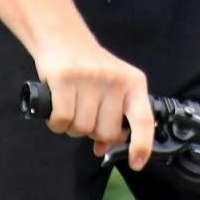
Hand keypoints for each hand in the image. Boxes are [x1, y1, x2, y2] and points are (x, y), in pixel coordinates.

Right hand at [33, 35, 155, 170]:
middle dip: (93, 131)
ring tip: (72, 105)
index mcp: (134, 82)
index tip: (137, 163)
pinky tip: (58, 107)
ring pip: (82, 129)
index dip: (142, 144)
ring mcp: (90, 79)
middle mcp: (116, 80)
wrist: (64, 37)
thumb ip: (114, 116)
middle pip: (106, 132)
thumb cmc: (91, 68)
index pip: (143, 119)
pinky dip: (57, 122)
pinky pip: (62, 122)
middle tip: (86, 111)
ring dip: (73, 126)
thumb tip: (105, 148)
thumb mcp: (113, 86)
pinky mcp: (64, 79)